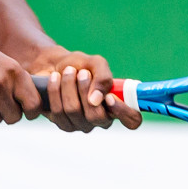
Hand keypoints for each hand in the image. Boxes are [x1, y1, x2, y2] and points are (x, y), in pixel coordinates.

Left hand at [26, 48, 142, 132]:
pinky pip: (58, 111)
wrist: (55, 65)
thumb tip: (97, 100)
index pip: (132, 120)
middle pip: (97, 117)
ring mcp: (82, 124)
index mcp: (116, 106)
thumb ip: (103, 78)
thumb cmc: (80, 66)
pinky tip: (55, 78)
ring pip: (74, 111)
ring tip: (67, 71)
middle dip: (85, 90)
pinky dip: (55, 90)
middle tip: (82, 73)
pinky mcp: (64, 124)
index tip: (109, 97)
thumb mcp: (96, 64)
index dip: (123, 111)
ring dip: (68, 86)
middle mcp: (102, 119)